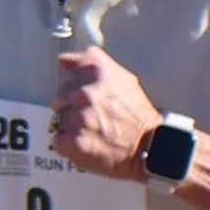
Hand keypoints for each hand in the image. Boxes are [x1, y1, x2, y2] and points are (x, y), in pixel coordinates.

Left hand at [51, 48, 161, 179]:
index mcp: (97, 71)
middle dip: (72, 103)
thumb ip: (93, 65)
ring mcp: (78, 117)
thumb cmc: (138, 115)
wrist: (151, 147)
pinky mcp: (74, 142)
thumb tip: (65, 61)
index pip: (66, 64)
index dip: (73, 79)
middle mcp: (85, 92)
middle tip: (94, 116)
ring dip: (72, 124)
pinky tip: (88, 143)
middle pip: (60, 94)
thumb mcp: (123, 78)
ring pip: (60, 117)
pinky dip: (69, 144)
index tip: (81, 88)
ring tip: (95, 130)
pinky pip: (59, 140)